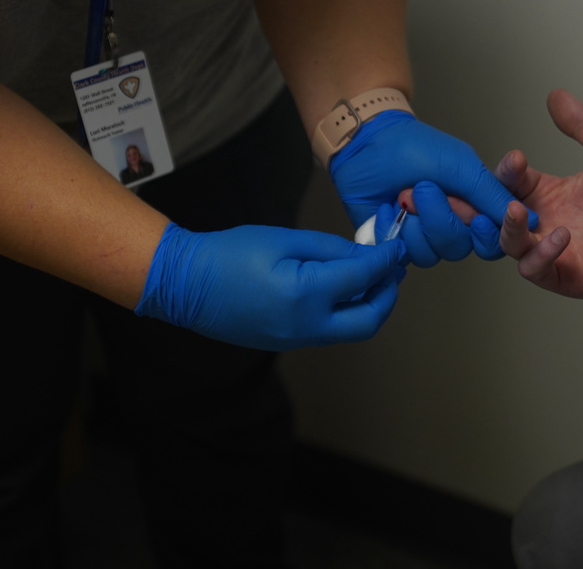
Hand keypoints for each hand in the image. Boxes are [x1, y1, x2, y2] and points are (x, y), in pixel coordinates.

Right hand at [135, 223, 406, 349]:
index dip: (386, 261)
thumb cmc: (229, 254)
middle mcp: (306, 326)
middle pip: (368, 321)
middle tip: (392, 271)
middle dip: (387, 295)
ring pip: (350, 331)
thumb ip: (329, 249)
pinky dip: (345, 313)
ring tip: (372, 279)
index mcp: (305, 295)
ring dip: (369, 307)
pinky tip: (343, 291)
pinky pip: (328, 332)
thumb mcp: (283, 240)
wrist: (186, 285)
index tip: (397, 247)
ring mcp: (296, 340)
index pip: (363, 279)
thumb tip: (364, 256)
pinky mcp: (287, 343)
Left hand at [330, 111, 522, 265]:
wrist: (366, 144)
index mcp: (473, 206)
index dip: (485, 234)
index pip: (493, 239)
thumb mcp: (462, 166)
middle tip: (424, 189)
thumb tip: (530, 221)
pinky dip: (391, 228)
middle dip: (440, 218)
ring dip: (414, 223)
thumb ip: (493, 195)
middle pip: (460, 248)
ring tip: (402, 195)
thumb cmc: (413, 147)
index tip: (475, 218)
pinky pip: (401, 254)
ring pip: (430, 254)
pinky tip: (386, 208)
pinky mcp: (396, 242)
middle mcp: (451, 224)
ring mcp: (422, 235)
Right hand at [497, 90, 582, 300]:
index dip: (505, 171)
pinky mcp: (566, 275)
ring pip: (509, 244)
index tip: (517, 160)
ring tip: (515, 211)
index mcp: (551, 193)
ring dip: (506, 229)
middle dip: (479, 205)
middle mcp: (546, 220)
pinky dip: (539, 255)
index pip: (510, 182)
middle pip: (496, 216)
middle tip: (476, 194)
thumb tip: (556, 96)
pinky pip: (536, 269)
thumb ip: (582, 126)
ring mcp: (554, 249)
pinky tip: (559, 235)